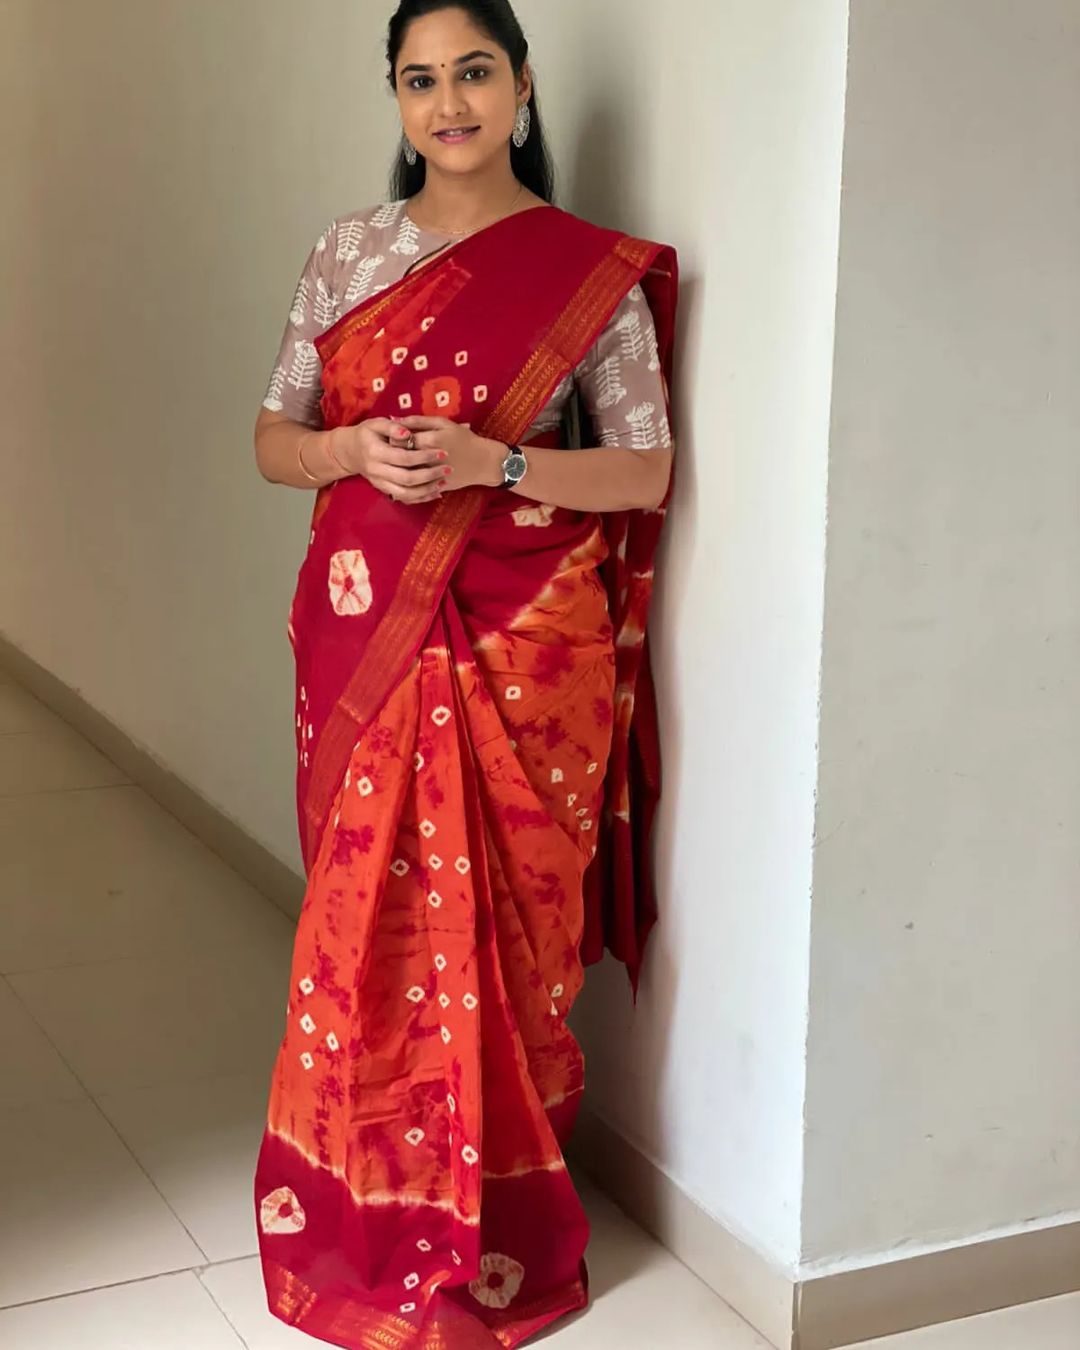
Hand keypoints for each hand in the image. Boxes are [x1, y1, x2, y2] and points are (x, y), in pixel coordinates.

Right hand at [329, 418, 450, 503]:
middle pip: (407, 479)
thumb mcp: (375, 423)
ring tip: (444, 482)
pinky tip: (436, 492)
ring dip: (427, 490)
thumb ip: (392, 427)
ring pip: (406, 494)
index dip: (424, 456)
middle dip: (430, 475)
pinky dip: (421, 498)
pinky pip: (404, 499)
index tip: (442, 452)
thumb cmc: (367, 434)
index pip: (403, 457)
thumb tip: (407, 432)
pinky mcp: (384, 491)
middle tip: (448, 468)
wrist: (350, 452)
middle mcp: (377, 471)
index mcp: (375, 452)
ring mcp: (380, 484)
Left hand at [397, 417, 503, 490]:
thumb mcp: (443, 423)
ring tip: (404, 462)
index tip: (396, 437)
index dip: (393, 438)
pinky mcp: (435, 487)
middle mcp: (428, 459)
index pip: (399, 440)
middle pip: (400, 458)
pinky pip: (414, 488)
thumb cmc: (463, 438)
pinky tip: (409, 476)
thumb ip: (417, 420)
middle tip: (399, 450)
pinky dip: (408, 483)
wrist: (483, 462)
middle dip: (395, 453)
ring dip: (400, 468)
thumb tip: (393, 418)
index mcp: (430, 440)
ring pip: (405, 474)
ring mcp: (432, 476)